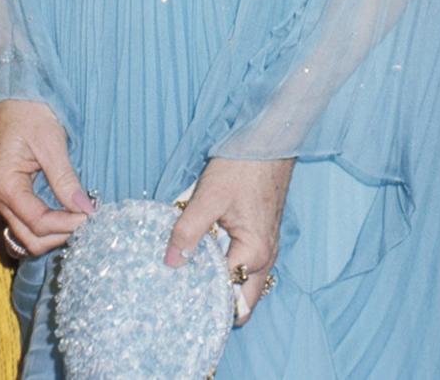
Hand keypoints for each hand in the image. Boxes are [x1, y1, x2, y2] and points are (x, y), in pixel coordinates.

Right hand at [0, 99, 93, 255]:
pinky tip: (67, 217)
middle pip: (31, 239)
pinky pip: (29, 226)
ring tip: (80, 219)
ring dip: (55, 236)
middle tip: (87, 220)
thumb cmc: (30, 113)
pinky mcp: (14, 199)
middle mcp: (0, 199)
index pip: (37, 222)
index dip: (66, 225)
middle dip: (60, 235)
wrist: (15, 99)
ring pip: (29, 238)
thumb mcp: (51, 142)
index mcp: (5, 185)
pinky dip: (49, 229)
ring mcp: (5, 201)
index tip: (91, 216)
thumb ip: (65, 179)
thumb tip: (86, 209)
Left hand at [165, 157, 293, 325]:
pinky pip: (244, 263)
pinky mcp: (261, 235)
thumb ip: (188, 231)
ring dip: (220, 280)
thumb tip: (171, 263)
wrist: (268, 140)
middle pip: (240, 299)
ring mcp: (267, 247)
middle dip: (215, 299)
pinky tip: (205, 250)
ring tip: (190, 270)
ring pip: (243, 281)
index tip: (175, 292)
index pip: (225, 293)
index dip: (200, 294)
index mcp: (254, 253)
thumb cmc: (242, 166)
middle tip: (184, 289)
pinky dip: (226, 264)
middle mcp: (266, 258)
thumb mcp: (208, 197)